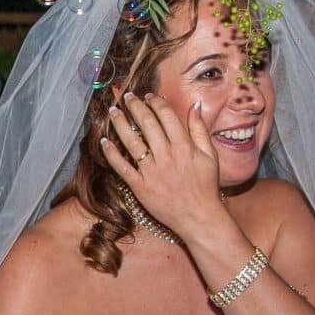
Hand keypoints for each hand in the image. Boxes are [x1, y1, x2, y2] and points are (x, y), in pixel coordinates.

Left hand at [101, 92, 226, 237]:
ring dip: (120, 124)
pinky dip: (112, 154)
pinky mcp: (140, 187)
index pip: (165, 116)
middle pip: (146, 124)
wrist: (199, 218)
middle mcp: (166, 156)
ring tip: (113, 111)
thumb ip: (200, 129)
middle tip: (127, 97)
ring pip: (132, 142)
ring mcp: (152, 172)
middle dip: (135, 106)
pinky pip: (122, 167)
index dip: (155, 102)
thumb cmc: (207, 187)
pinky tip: (104, 141)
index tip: (148, 96)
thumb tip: (195, 105)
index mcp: (184, 146)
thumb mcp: (210, 156)